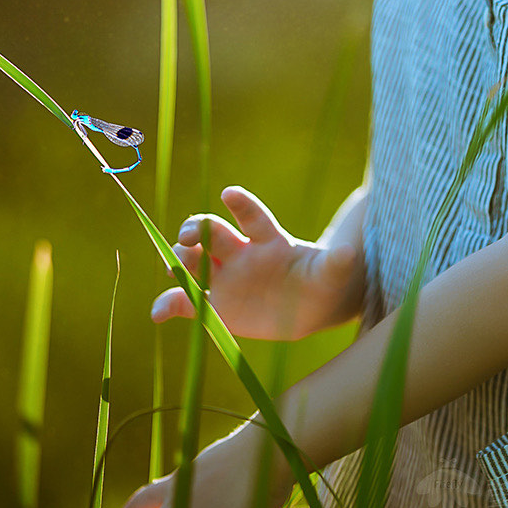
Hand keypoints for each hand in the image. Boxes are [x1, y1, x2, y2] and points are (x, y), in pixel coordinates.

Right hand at [151, 186, 361, 340]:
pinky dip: (170, 305)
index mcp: (269, 239)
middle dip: (197, 229)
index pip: (252, 216)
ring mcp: (225, 277)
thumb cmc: (322, 280)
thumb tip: (350, 253)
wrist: (312, 306)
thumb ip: (335, 263)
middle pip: (212, 233)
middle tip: (189, 235)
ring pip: (193, 262)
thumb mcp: (332, 273)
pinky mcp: (216, 305)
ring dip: (180, 261)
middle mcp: (240, 252)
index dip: (241, 204)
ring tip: (171, 268)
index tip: (230, 194)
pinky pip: (187, 302)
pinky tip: (158, 313)